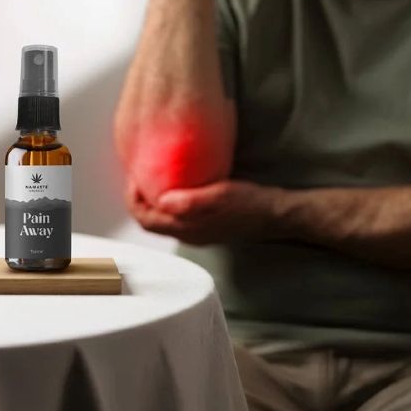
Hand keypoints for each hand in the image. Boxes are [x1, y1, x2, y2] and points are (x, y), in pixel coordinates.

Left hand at [124, 178, 280, 244]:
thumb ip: (192, 201)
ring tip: (153, 177)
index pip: (146, 220)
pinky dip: (168, 202)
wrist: (276, 214)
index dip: (134, 200)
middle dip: (139, 200)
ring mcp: (197, 232)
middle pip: (150, 221)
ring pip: (163, 220)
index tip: (134, 177)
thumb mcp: (222, 195)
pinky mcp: (206, 226)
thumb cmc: (251, 204)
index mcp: (187, 228)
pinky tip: (176, 186)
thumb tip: (162, 199)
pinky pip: (177, 216)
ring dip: (153, 201)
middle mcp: (188, 234)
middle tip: (139, 175)